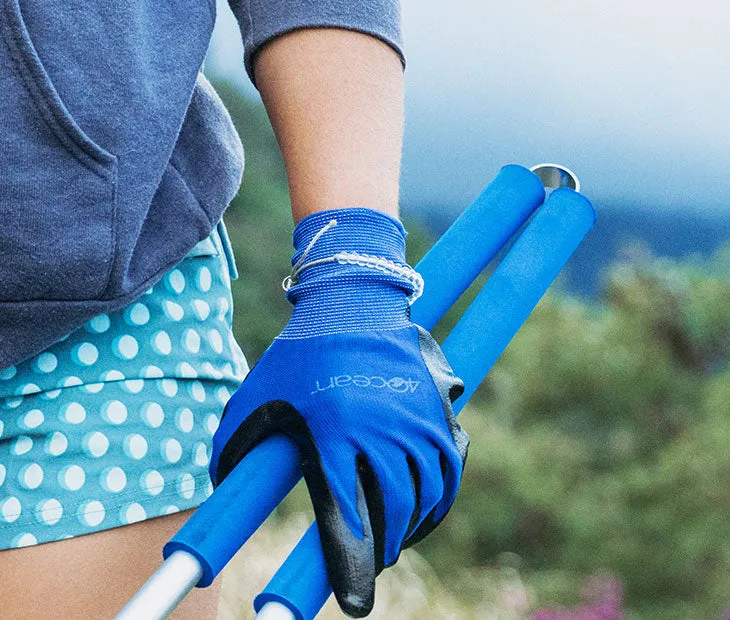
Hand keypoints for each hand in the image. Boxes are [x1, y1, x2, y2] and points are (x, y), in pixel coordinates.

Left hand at [209, 208, 467, 616]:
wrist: (353, 304)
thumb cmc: (299, 354)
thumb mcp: (258, 396)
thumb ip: (235, 447)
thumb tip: (217, 489)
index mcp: (335, 433)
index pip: (346, 518)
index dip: (349, 566)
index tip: (352, 602)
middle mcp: (383, 432)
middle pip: (391, 514)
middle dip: (378, 550)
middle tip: (366, 562)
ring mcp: (418, 421)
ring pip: (425, 496)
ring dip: (410, 527)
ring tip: (391, 537)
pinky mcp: (440, 412)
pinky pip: (448, 470)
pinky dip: (437, 498)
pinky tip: (422, 507)